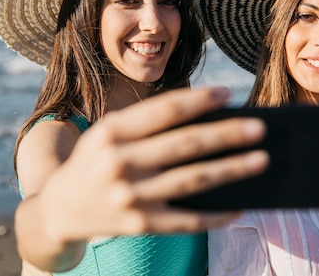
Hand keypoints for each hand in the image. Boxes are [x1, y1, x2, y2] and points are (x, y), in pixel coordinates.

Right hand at [34, 87, 268, 242]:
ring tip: (261, 159)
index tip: (228, 93)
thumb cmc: (94, 161)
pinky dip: (217, 215)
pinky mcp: (140, 225)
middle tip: (260, 128)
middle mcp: (120, 163)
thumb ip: (146, 124)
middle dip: (227, 135)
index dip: (200, 100)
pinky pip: (187, 221)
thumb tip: (207, 120)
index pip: (164, 110)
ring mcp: (131, 197)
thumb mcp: (107, 133)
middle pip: (186, 145)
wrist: (57, 210)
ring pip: (193, 181)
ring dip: (232, 169)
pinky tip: (240, 205)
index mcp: (111, 132)